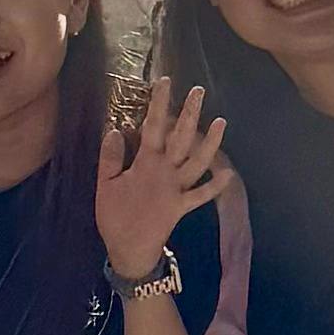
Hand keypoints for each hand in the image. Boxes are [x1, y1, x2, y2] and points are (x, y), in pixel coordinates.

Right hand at [94, 77, 227, 282]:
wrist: (130, 251)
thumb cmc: (115, 217)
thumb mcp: (105, 186)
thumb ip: (110, 158)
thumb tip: (115, 130)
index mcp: (145, 164)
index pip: (153, 127)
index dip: (160, 104)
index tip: (165, 83)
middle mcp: (166, 173)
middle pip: (181, 138)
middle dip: (190, 114)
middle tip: (199, 91)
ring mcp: (178, 190)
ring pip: (198, 162)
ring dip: (211, 143)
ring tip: (222, 122)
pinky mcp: (184, 206)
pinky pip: (202, 195)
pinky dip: (216, 186)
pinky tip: (229, 174)